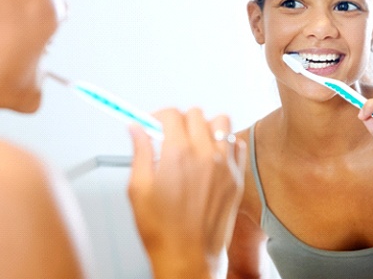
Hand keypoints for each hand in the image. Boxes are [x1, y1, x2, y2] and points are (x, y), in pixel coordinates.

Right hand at [127, 108, 245, 278]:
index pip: (171, 114)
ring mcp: (225, 165)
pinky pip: (237, 144)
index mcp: (177, 154)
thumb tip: (135, 129)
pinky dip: (225, 142)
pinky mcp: (236, 178)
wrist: (188, 258)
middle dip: (178, 120)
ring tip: (193, 141)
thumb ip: (139, 151)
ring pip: (221, 122)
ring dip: (205, 126)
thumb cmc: (161, 230)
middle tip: (168, 135)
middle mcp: (205, 154)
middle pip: (195, 114)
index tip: (152, 123)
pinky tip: (212, 155)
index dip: (157, 116)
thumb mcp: (138, 188)